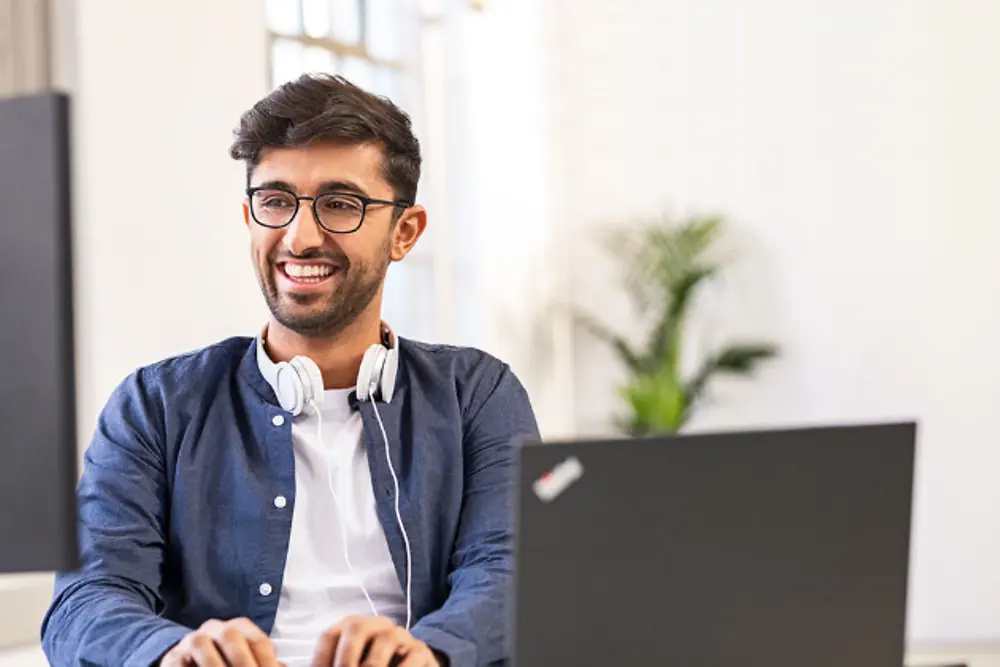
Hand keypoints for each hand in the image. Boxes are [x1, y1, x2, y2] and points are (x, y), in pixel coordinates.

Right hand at [160, 617, 283, 666]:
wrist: (186, 663)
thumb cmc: (224, 662)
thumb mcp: (246, 660)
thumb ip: (263, 663)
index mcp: (239, 628)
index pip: (258, 640)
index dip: (266, 660)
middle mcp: (215, 628)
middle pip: (230, 635)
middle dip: (242, 661)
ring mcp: (192, 640)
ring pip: (201, 643)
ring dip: (214, 664)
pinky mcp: (173, 657)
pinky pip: (180, 661)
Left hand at [310, 616, 440, 666]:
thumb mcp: (346, 665)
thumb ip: (321, 666)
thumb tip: (280, 665)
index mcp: (351, 628)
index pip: (329, 635)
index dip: (321, 658)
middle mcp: (374, 625)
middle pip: (355, 628)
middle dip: (346, 658)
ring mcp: (398, 635)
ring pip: (383, 642)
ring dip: (372, 666)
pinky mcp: (419, 650)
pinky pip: (410, 656)